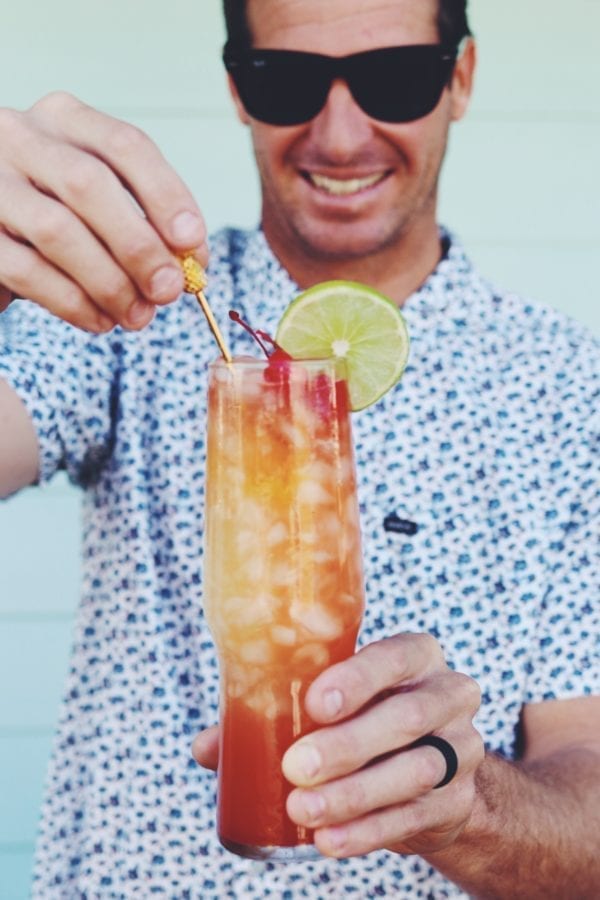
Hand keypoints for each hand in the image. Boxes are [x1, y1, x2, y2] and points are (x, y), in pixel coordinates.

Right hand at [0, 92, 207, 330]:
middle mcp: (21, 138)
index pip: (125, 145)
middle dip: (139, 245)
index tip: (193, 243)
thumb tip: (190, 263)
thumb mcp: (99, 202)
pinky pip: (28, 271)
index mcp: (65, 119)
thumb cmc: (54, 214)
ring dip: (109, 282)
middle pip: (89, 185)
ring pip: (57, 231)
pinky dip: (73, 302)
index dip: (167, 196)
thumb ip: (142, 221)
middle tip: (169, 290)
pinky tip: (101, 320)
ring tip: (138, 315)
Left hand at [192, 634, 483, 858]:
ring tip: (303, 810)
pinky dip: (368, 831)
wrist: (433, 769)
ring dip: (354, 794)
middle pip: (406, 717)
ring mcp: (461, 750)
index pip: (397, 656)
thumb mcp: (336, 702)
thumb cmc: (367, 717)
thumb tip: (206, 747)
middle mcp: (448, 696)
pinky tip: (329, 840)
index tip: (317, 703)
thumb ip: (275, 713)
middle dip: (348, 744)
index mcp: (416, 657)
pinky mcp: (456, 801)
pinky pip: (413, 817)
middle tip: (296, 766)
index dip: (360, 678)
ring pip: (414, 771)